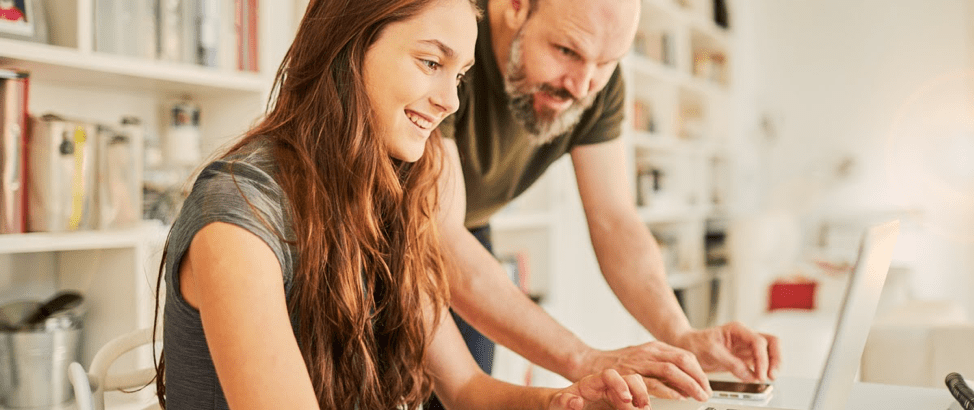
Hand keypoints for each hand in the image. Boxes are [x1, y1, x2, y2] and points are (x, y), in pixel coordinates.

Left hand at [549, 369, 650, 409]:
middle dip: (639, 391)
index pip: (609, 375)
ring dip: (643, 397)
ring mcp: (615, 394)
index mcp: (592, 382)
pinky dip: (641, 405)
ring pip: (636, 387)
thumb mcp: (557, 403)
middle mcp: (606, 385)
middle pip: (628, 378)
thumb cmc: (560, 404)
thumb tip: (576, 401)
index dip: (620, 384)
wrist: (563, 407)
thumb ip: (564, 401)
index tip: (626, 399)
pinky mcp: (619, 403)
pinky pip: (635, 400)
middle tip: (643, 407)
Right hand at [578, 341, 710, 400]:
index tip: (706, 384)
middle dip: (698, 377)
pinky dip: (667, 390)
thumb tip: (685, 379)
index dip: (699, 371)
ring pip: (670, 369)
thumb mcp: (644, 358)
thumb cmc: (619, 364)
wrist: (591, 362)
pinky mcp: (630, 373)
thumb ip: (662, 366)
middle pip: (682, 360)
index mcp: (655, 347)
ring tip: (697, 396)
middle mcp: (649, 352)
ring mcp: (640, 362)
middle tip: (706, 392)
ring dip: (688, 384)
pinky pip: (652, 382)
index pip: (685, 356)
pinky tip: (677, 397)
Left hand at [672, 322, 780, 382]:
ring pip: (770, 352)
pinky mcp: (745, 358)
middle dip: (775, 359)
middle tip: (772, 375)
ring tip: (768, 378)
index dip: (762, 358)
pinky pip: (761, 362)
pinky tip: (759, 378)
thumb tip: (749, 374)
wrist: (688, 346)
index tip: (760, 374)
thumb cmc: (697, 343)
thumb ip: (731, 362)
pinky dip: (763, 370)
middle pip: (772, 343)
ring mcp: (747, 347)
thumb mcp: (711, 351)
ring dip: (772, 365)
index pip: (758, 341)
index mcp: (738, 329)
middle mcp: (745, 337)